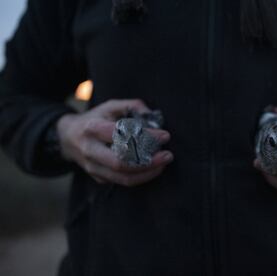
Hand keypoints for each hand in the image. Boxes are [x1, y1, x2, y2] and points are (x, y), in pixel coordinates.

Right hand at [56, 99, 172, 186]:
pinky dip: (140, 177)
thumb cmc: (95, 119)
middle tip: (168, 155)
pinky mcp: (98, 178)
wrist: (68, 138)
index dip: (145, 137)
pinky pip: (122, 181)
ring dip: (147, 173)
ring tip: (163, 164)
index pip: (121, 135)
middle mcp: (90, 151)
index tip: (165, 135)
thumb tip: (151, 115)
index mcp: (92, 129)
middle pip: (121, 163)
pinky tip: (152, 168)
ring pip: (123, 178)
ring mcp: (92, 167)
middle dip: (148, 162)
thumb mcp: (110, 106)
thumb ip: (131, 106)